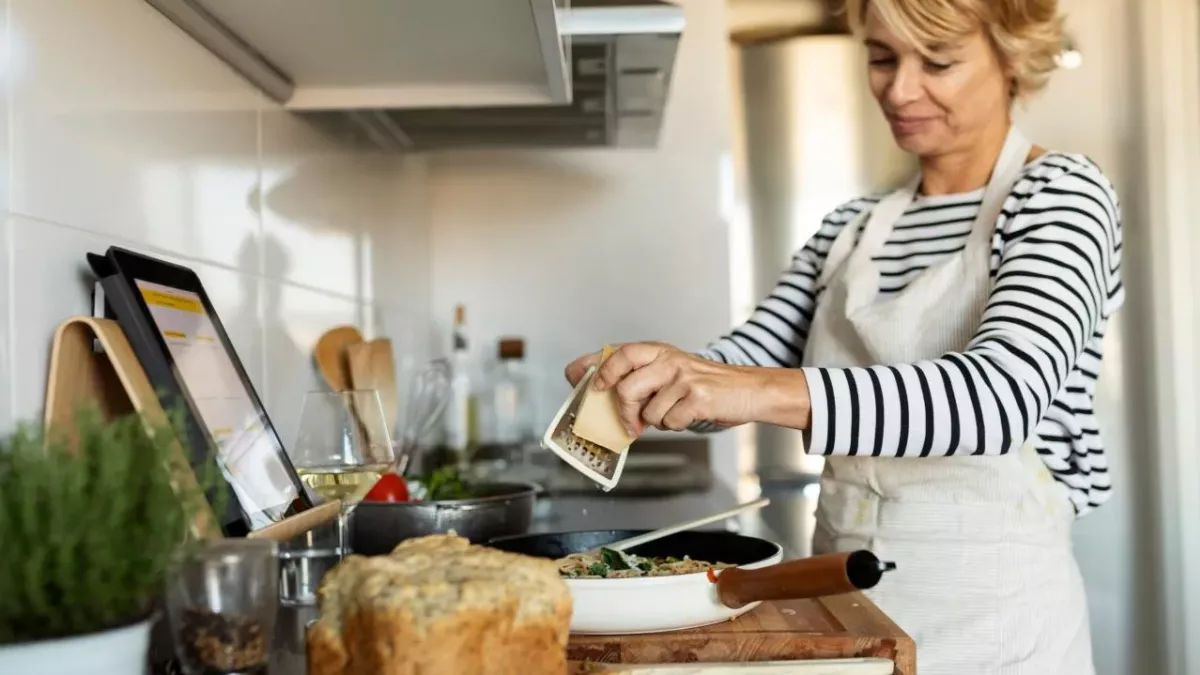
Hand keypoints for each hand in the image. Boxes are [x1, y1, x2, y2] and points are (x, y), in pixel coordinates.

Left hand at [565, 342, 801, 434]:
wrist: (748, 390)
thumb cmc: (705, 385)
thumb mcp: (670, 372)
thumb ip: (640, 377)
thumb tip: (601, 391)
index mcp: (657, 351)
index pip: (617, 353)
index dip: (594, 367)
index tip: (578, 380)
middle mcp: (667, 360)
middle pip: (624, 384)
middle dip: (620, 409)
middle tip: (627, 422)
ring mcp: (682, 377)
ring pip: (646, 410)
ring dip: (654, 421)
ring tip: (670, 414)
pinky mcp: (697, 397)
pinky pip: (669, 421)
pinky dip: (674, 425)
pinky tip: (687, 416)